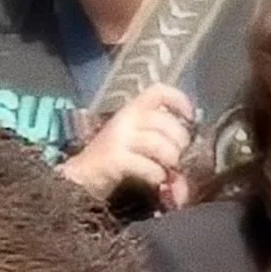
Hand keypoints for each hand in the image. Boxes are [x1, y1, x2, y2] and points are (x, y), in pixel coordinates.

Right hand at [60, 84, 194, 202]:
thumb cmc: (112, 163)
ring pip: (159, 143)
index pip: (158, 92)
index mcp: (132, 110)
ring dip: (170, 159)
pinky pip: (147, 164)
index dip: (178, 100)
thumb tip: (182, 177)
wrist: (80, 179)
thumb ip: (160, 151)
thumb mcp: (137, 148)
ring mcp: (119, 137)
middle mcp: (126, 118)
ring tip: (167, 171)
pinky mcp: (114, 158)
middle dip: (179, 141)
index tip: (190, 117)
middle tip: (177, 158)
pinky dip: (156, 174)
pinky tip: (155, 180)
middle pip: (165, 122)